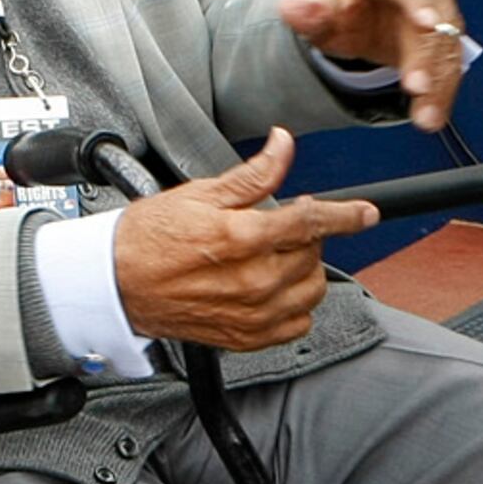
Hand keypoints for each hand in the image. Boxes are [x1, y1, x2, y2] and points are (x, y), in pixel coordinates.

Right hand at [111, 129, 377, 347]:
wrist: (116, 284)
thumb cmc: (148, 239)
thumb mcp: (200, 193)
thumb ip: (253, 175)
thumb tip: (283, 146)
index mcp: (243, 238)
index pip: (312, 223)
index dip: (345, 215)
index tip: (366, 213)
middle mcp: (253, 280)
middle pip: (313, 253)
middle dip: (305, 234)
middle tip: (278, 225)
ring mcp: (252, 313)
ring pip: (310, 289)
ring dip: (304, 268)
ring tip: (275, 256)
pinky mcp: (246, 336)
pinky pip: (296, 323)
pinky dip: (294, 304)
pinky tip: (272, 287)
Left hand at [278, 0, 467, 128]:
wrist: (362, 20)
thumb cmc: (343, 12)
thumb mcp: (321, 15)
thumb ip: (309, 14)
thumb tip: (289, 7)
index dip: (415, 1)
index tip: (425, 24)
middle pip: (430, 14)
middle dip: (426, 54)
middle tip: (417, 88)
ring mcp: (436, 5)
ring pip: (446, 42)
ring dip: (438, 81)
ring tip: (425, 115)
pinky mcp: (447, 33)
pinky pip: (451, 62)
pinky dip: (444, 91)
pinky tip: (433, 113)